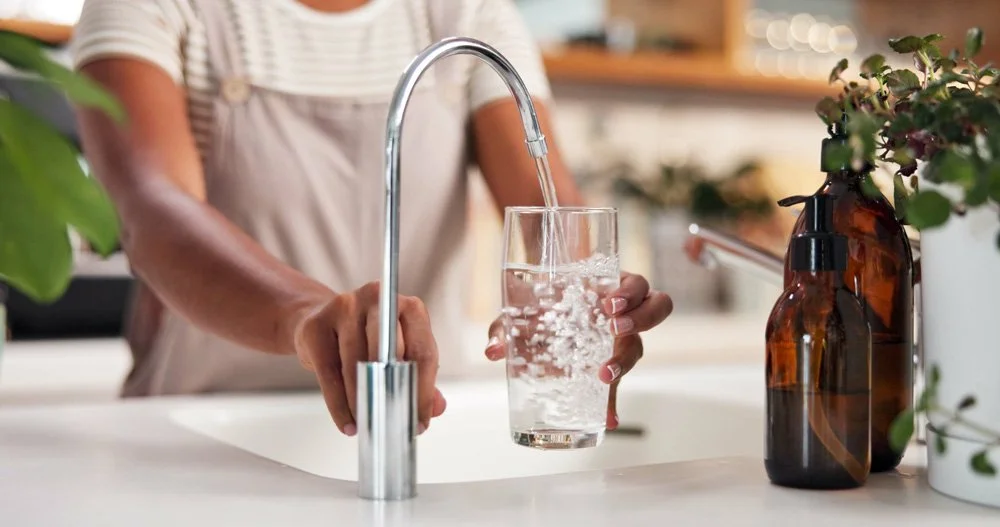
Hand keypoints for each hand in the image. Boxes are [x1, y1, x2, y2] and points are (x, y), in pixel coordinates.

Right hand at [290, 282, 446, 435]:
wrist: (318, 319)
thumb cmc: (365, 338)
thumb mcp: (399, 352)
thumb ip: (420, 377)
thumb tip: (437, 408)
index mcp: (408, 307)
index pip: (423, 351)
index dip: (423, 391)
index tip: (419, 420)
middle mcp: (377, 300)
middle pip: (390, 354)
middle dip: (393, 395)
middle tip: (394, 423)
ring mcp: (345, 307)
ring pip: (357, 365)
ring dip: (363, 401)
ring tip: (368, 425)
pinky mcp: (316, 325)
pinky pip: (329, 372)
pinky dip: (339, 404)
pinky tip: (347, 421)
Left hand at [484, 272, 671, 428]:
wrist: (541, 322)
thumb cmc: (541, 307)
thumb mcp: (522, 312)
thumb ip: (506, 327)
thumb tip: (493, 351)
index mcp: (610, 287)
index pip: (635, 284)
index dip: (630, 293)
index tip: (610, 304)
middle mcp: (624, 312)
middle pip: (656, 308)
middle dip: (640, 318)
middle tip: (614, 329)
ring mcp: (621, 340)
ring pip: (641, 345)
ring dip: (627, 358)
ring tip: (605, 372)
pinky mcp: (611, 366)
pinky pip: (619, 384)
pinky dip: (612, 402)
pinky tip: (606, 417)